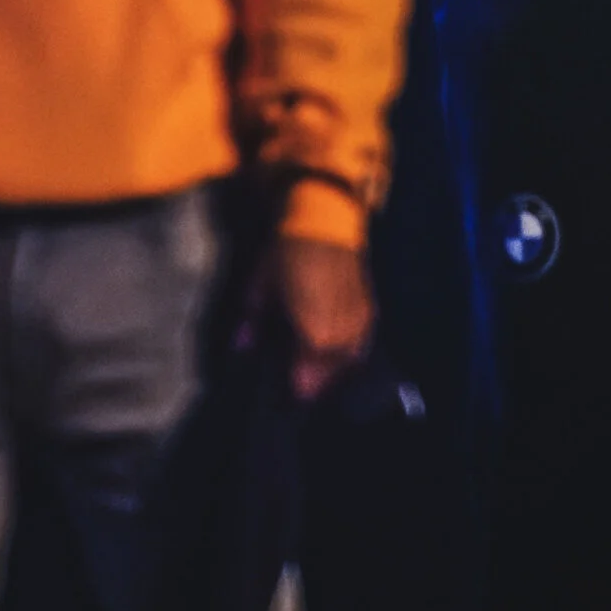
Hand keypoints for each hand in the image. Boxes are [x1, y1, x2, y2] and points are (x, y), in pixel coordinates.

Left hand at [250, 228, 374, 402]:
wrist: (324, 215)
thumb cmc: (287, 250)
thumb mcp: (262, 283)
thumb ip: (252, 319)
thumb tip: (241, 348)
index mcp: (313, 330)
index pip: (309, 376)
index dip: (299, 388)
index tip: (290, 394)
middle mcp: (340, 331)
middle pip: (332, 372)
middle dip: (317, 381)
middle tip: (302, 385)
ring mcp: (358, 319)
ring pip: (350, 359)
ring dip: (335, 368)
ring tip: (320, 370)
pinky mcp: (369, 305)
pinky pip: (363, 341)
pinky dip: (352, 351)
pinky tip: (340, 350)